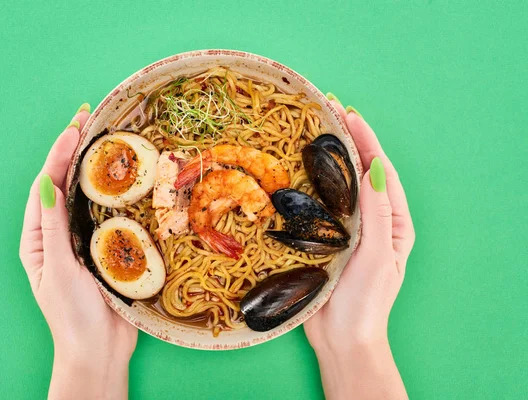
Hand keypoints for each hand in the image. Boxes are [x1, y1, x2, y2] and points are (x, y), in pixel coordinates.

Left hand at [19, 104, 137, 399]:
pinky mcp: (108, 248)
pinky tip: (126, 179)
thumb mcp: (60, 269)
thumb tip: (47, 182)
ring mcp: (84, 240)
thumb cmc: (73, 315)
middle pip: (65, 185)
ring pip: (88, 196)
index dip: (59, 155)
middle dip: (74, 151)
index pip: (46, 187)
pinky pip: (110, 215)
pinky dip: (115, 194)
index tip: (74, 127)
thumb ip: (54, 226)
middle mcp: (59, 235)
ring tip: (106, 139)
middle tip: (88, 119)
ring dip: (95, 167)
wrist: (100, 350)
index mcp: (39, 238)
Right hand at [304, 97, 414, 398]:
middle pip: (362, 174)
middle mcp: (373, 222)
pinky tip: (300, 172)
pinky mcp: (326, 240)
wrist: (342, 338)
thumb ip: (377, 213)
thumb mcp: (377, 254)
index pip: (382, 174)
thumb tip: (375, 170)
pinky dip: (313, 186)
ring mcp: (349, 230)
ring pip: (340, 187)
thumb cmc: (366, 300)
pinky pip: (320, 206)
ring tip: (316, 133)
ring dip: (331, 160)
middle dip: (350, 143)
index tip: (350, 115)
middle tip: (331, 113)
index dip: (368, 143)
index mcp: (394, 223)